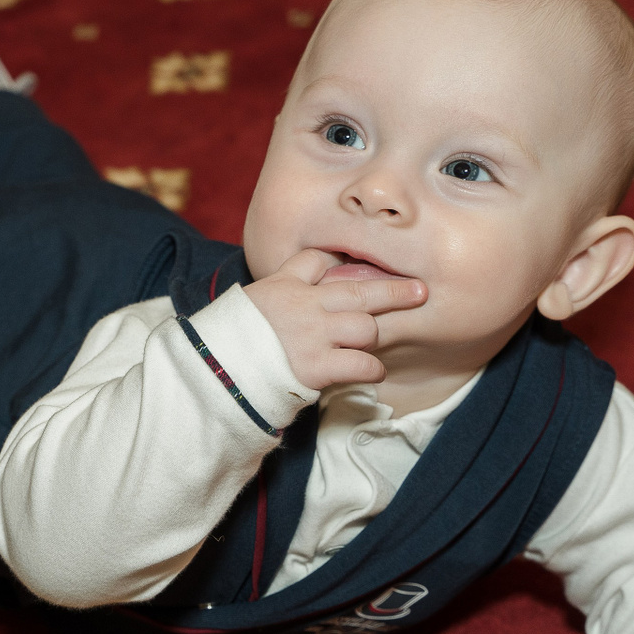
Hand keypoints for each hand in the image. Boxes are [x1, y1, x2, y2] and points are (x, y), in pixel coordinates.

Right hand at [242, 249, 426, 390]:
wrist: (214, 370)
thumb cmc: (230, 337)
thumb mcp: (253, 297)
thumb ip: (284, 279)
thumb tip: (317, 264)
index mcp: (286, 286)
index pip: (320, 261)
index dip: (345, 263)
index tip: (370, 266)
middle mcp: (305, 306)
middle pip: (360, 291)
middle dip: (394, 291)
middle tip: (420, 291)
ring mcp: (313, 336)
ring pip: (366, 327)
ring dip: (375, 335)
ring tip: (377, 341)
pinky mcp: (316, 367)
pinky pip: (361, 363)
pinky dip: (372, 368)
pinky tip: (373, 371)